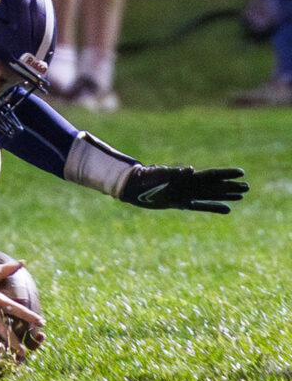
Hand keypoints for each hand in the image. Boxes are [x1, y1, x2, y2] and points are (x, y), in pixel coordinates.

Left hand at [118, 165, 247, 213]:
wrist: (133, 186)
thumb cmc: (146, 177)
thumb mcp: (161, 174)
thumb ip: (177, 173)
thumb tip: (192, 170)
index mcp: (187, 177)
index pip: (211, 175)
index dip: (226, 175)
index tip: (241, 173)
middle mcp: (189, 185)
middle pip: (214, 185)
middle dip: (230, 186)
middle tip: (247, 188)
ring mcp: (186, 194)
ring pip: (210, 195)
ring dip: (225, 196)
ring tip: (241, 196)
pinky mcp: (180, 203)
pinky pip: (200, 206)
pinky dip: (213, 208)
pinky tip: (227, 210)